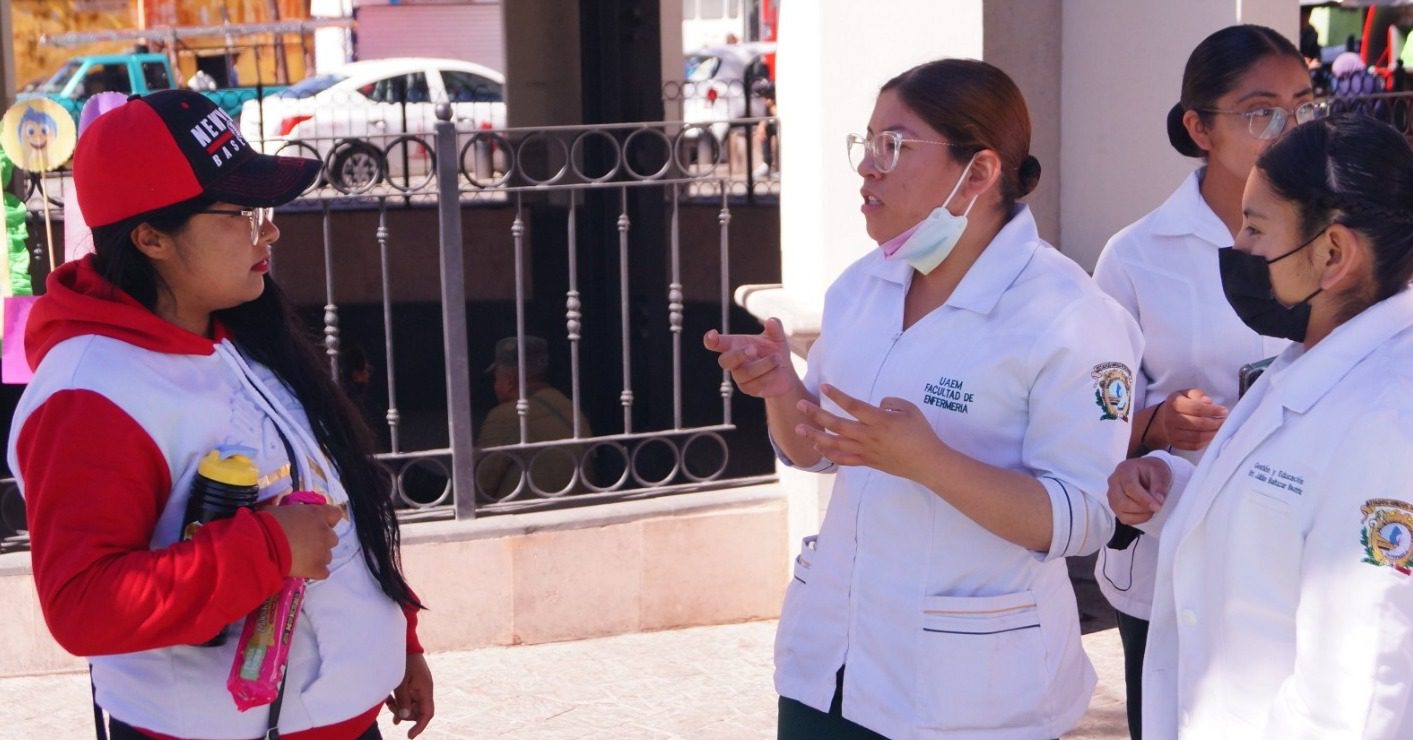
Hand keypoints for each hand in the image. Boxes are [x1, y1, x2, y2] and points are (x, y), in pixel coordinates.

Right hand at [265, 504, 340, 579]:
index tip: (317, 526)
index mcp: (316, 514)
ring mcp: (323, 552)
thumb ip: (293, 515)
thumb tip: (289, 517)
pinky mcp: (317, 569)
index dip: (328, 521)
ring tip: (300, 559)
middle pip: (332, 538)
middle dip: (321, 542)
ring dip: (317, 557)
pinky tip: (302, 571)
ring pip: (327, 556)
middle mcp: (324, 532)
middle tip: (304, 544)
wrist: (262, 545)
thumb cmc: (267, 524)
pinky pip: (323, 573)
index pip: (335, 514)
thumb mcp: (281, 511)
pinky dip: (315, 572)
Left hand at [386, 652, 434, 737]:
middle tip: (391, 706)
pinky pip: (408, 700)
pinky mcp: (413, 686)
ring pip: (411, 707)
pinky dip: (400, 703)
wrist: (406, 646)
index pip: (427, 714)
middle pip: (417, 712)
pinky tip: (390, 705)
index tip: (409, 736)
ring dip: (400, 708)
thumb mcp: (401, 682)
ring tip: (388, 701)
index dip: (420, 726)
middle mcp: (424, 691)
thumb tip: (404, 718)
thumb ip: (403, 700)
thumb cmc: (404, 661)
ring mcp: (419, 688)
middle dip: (404, 714)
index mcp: (425, 690)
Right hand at [703, 317, 798, 398]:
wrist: (784, 372)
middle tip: (753, 348)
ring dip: (764, 364)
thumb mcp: (777, 337)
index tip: (712, 335)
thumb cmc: (775, 350)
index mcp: (735, 345)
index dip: (711, 340)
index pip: (718, 343)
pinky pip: (756, 383)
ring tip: (777, 359)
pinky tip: (778, 370)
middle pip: (725, 361)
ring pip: (745, 372)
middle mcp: (734, 362)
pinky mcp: (748, 389)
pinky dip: (770, 375)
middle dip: (738, 354)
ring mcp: (739, 377)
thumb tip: (771, 321)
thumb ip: (775, 328)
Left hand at [793, 383, 944, 480]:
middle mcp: (868, 436)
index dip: (837, 396)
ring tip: (799, 429)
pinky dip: (829, 454)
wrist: (927, 462)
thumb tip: (877, 405)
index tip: (824, 386)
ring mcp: (866, 451)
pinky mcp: (867, 462)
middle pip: (837, 425)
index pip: (853, 406)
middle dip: (816, 414)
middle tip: (800, 405)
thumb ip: (891, 402)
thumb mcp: (910, 409)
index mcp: (879, 421)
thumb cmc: (921, 434)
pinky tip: (818, 447)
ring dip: (815, 436)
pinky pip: (843, 459)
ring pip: (835, 444)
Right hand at [1107, 457, 1172, 525]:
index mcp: (1124, 470)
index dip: (1144, 499)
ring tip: (1151, 507)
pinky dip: (1137, 519)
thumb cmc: (1151, 470)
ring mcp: (1112, 495)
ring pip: (1122, 511)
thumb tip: (1158, 500)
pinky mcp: (1114, 506)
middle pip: (1122, 501)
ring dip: (1140, 513)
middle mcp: (1114, 482)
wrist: (1146, 472)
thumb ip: (1160, 484)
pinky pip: (1124, 518)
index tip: (1158, 506)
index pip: (1130, 487)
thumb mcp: (1161, 471)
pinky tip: (1145, 511)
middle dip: (1142, 508)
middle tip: (1157, 506)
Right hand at [1155, 388, 1226, 450]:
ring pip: (1198, 436)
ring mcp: (1172, 433)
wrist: (1163, 419)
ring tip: (1220, 428)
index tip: (1224, 411)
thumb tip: (1209, 402)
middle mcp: (1170, 420)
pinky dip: (1206, 441)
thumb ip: (1198, 395)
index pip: (1197, 408)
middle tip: (1224, 420)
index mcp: (1174, 404)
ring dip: (1213, 433)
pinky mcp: (1176, 444)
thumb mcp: (1186, 394)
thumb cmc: (1180, 405)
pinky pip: (1195, 445)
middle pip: (1199, 424)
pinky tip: (1211, 435)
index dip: (1213, 410)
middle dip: (1215, 423)